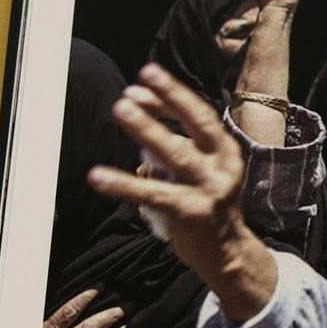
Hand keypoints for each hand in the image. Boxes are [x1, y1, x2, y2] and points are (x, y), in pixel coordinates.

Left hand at [86, 65, 274, 321]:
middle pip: (194, 126)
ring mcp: (209, 189)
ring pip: (174, 154)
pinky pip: (152, 194)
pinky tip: (97, 176)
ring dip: (147, 130)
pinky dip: (123, 184)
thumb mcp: (202, 169)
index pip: (200, 114)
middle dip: (164, 103)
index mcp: (227, 150)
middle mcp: (222, 165)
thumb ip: (176, 142)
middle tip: (131, 90)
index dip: (173, 94)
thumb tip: (137, 107)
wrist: (228, 252)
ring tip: (120, 110)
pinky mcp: (191, 213)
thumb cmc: (207, 204)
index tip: (146, 75)